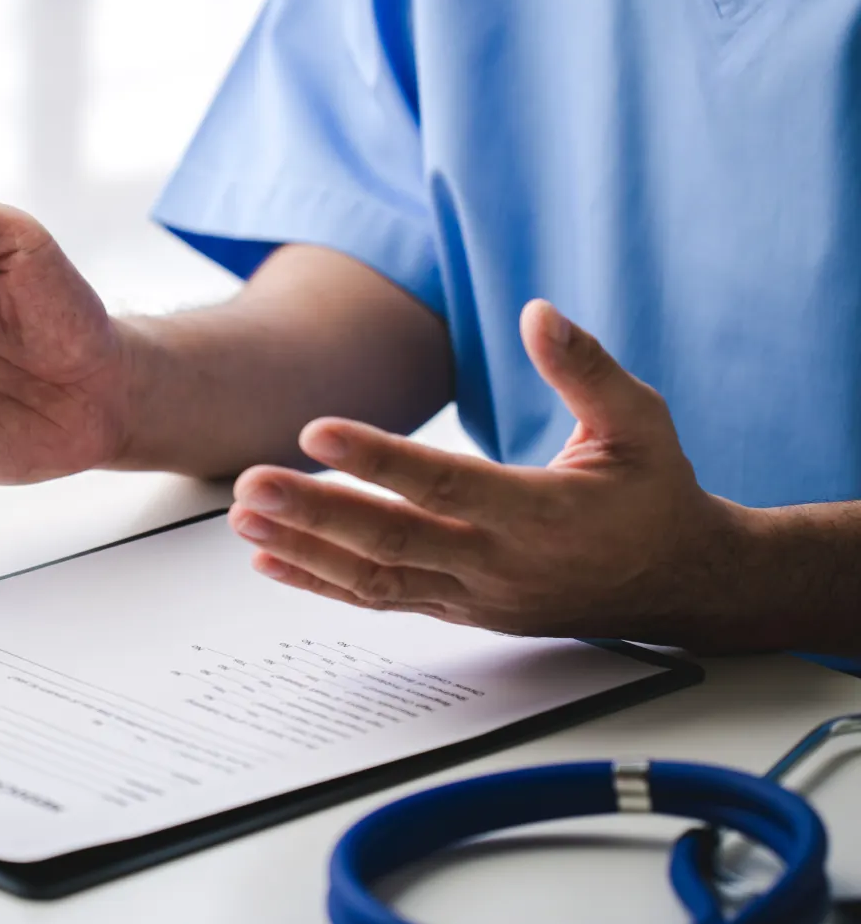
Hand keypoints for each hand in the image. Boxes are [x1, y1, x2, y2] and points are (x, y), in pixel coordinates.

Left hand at [226, 300, 761, 647]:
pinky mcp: (459, 611)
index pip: (445, 485)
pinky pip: (380, 601)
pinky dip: (321, 583)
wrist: (682, 586)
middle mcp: (500, 565)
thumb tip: (538, 312)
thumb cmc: (656, 495)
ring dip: (303, 550)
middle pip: (392, 541)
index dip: (378, 460)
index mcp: (542, 514)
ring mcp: (475, 596)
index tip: (315, 431)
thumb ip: (586, 368)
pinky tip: (269, 560)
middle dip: (314, 513)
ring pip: (375, 579)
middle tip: (249, 484)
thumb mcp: (641, 422)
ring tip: (241, 520)